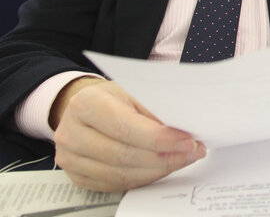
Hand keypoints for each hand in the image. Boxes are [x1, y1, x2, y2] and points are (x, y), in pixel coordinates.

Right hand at [52, 79, 205, 191]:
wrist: (85, 107)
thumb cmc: (113, 97)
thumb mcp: (132, 90)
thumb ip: (153, 108)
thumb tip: (183, 129)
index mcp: (86, 104)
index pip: (126, 127)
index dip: (159, 138)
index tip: (188, 141)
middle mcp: (72, 133)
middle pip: (124, 155)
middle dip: (165, 157)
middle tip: (193, 152)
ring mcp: (71, 159)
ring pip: (121, 174)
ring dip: (159, 170)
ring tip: (183, 159)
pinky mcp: (78, 177)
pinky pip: (116, 184)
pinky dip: (144, 178)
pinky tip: (162, 167)